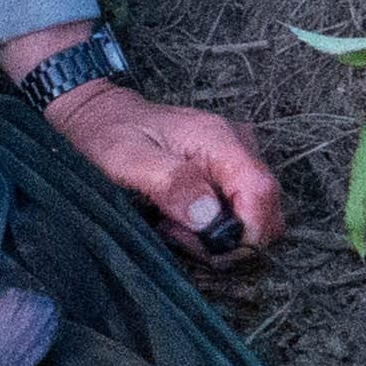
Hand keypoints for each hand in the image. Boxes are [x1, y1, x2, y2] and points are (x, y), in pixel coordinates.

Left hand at [42, 80, 284, 259]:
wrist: (99, 116)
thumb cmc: (107, 134)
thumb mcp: (126, 159)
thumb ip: (169, 183)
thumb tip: (207, 216)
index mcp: (218, 139)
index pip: (262, 192)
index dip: (245, 232)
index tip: (209, 248)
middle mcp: (237, 145)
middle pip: (266, 208)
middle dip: (230, 238)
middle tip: (180, 235)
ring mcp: (234, 157)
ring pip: (254, 214)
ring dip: (219, 235)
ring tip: (174, 224)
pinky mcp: (226, 170)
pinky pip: (239, 210)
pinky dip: (214, 226)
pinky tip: (181, 218)